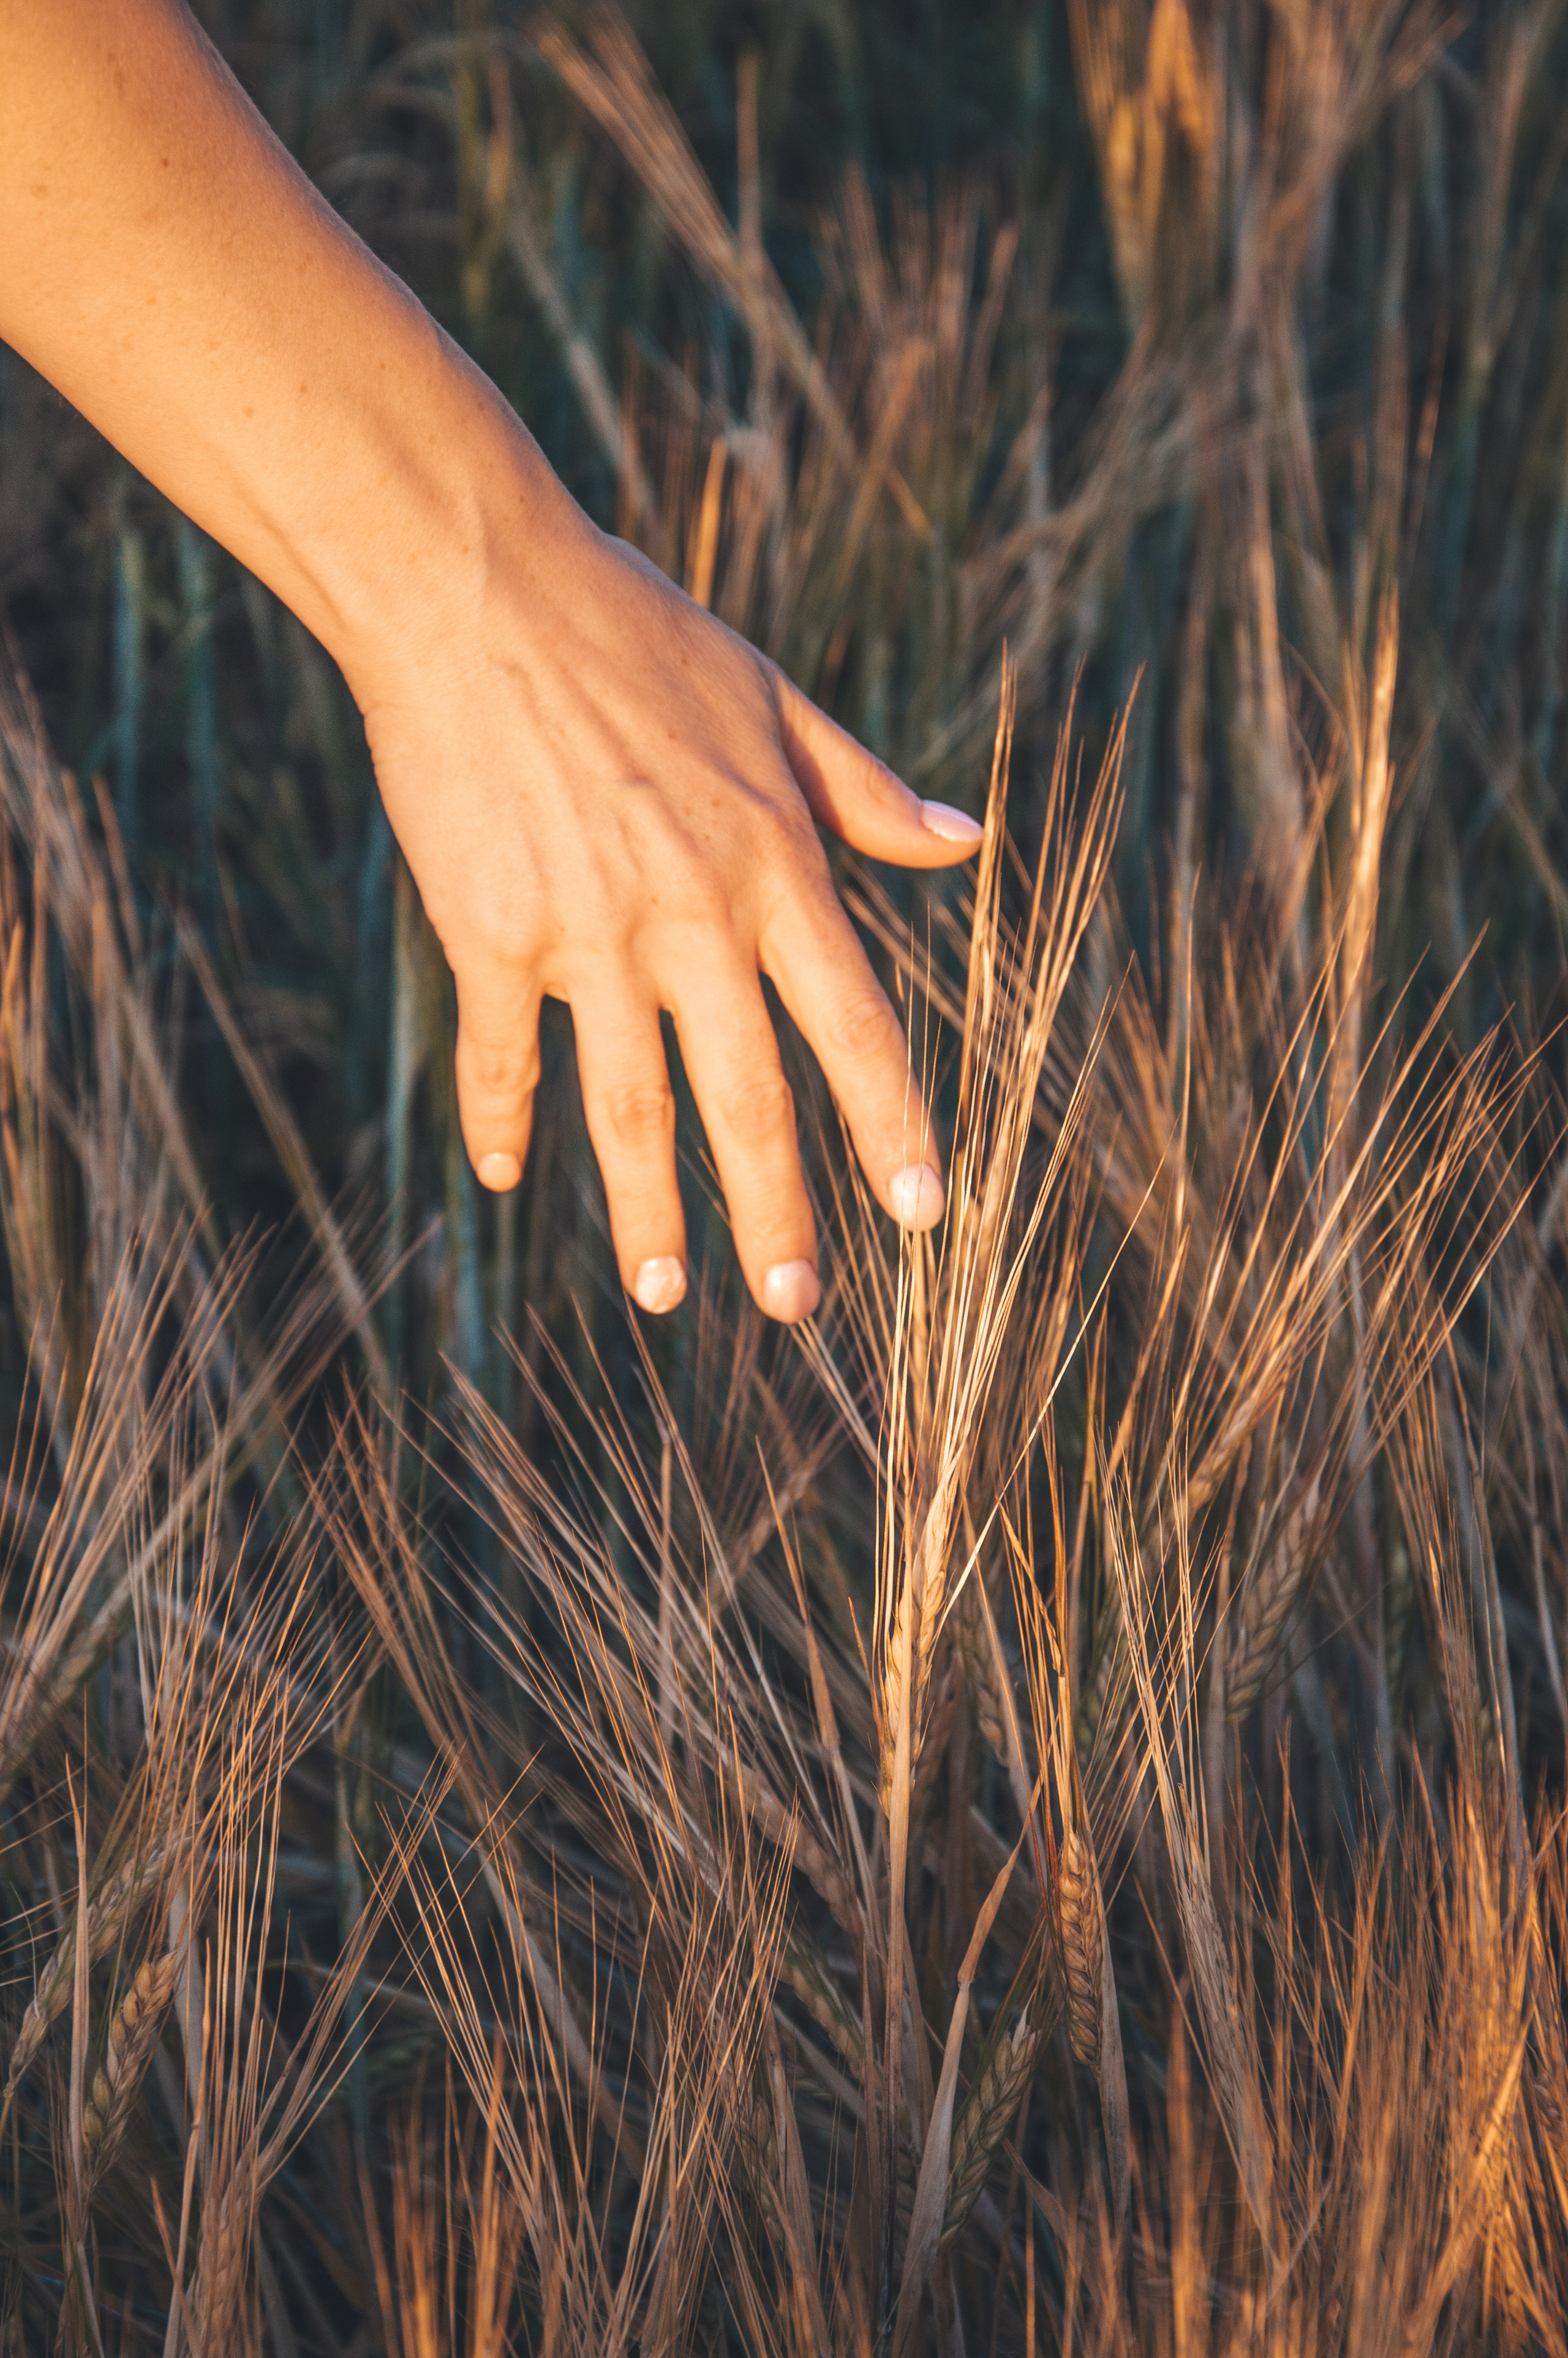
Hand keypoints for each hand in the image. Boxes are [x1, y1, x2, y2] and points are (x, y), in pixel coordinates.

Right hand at [356, 478, 981, 1323]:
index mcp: (775, 867)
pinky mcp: (490, 931)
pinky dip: (502, 1118)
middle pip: (749, 1096)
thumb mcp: (775, 701)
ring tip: (665, 1295)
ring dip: (648, 1209)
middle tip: (796, 1305)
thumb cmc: (635, 634)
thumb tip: (967, 842)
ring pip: (630, 1104)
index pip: (854, 1024)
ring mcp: (587, 932)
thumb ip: (866, 793)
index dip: (893, 1126)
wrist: (477, 587)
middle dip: (779, 1212)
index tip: (924, 1213)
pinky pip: (501, 1053)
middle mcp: (692, 915)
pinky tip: (507, 1173)